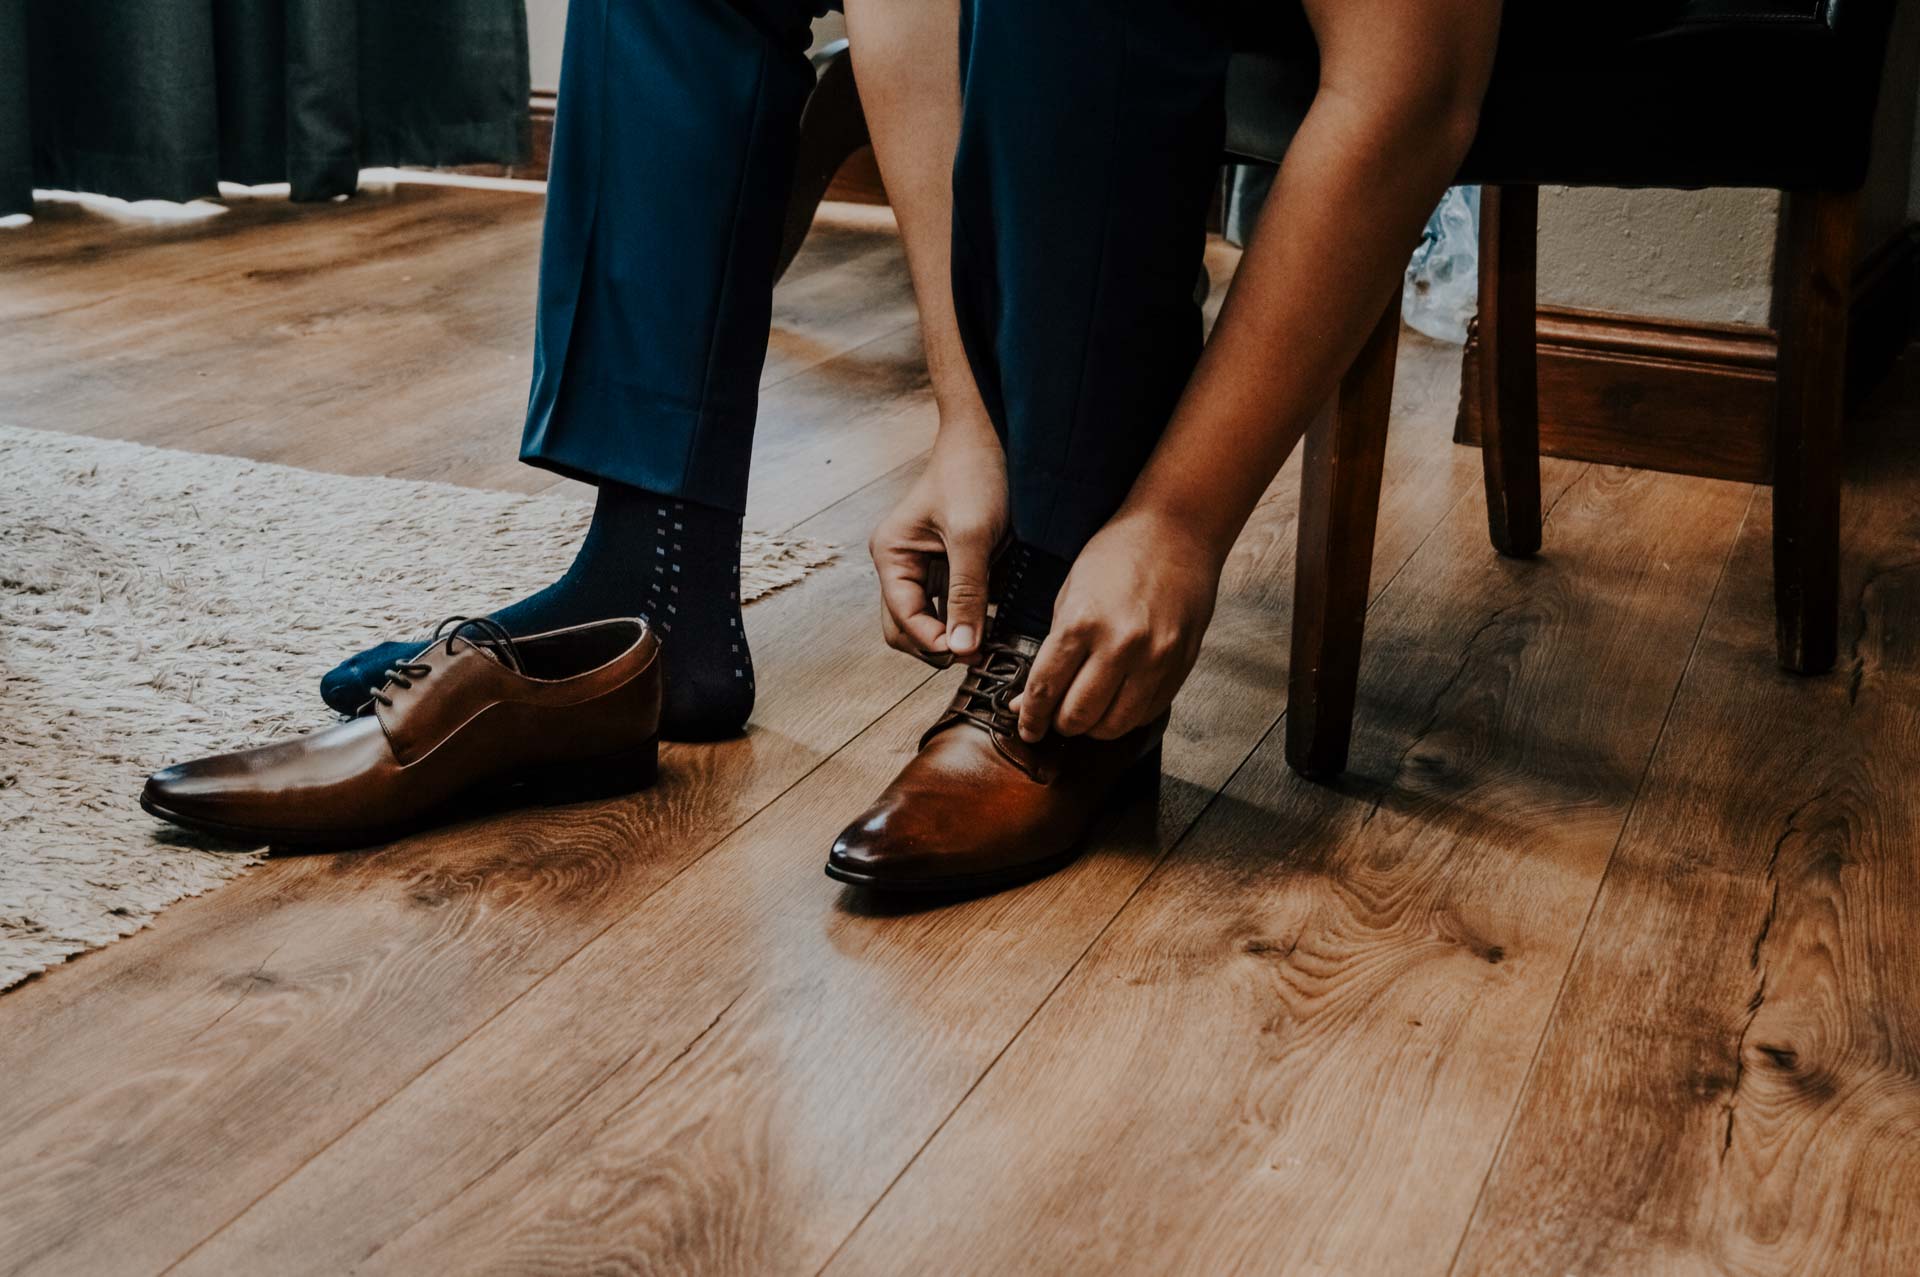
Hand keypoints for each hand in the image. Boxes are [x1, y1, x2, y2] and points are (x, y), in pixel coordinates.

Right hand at [870, 423, 1008, 665]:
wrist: (994, 438)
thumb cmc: (974, 474)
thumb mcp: (972, 537)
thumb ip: (966, 594)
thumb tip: (962, 648)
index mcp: (892, 555)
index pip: (902, 618)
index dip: (932, 642)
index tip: (968, 654)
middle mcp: (901, 564)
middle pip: (907, 629)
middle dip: (937, 646)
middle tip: (978, 654)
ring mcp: (924, 567)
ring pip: (929, 622)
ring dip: (954, 637)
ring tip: (988, 644)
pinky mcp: (951, 566)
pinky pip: (952, 607)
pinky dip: (968, 621)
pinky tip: (993, 625)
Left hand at [1013, 509, 1221, 741]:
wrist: (1177, 532)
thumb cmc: (1118, 555)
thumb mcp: (1069, 593)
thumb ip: (1052, 649)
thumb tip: (1030, 699)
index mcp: (1083, 623)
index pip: (1046, 690)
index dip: (1031, 718)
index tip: (1027, 727)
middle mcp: (1121, 646)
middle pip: (1080, 716)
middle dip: (1060, 724)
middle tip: (1055, 718)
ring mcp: (1156, 659)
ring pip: (1115, 725)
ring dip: (1094, 727)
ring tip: (1086, 714)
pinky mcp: (1180, 665)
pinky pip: (1147, 713)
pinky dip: (1127, 716)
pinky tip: (1117, 701)